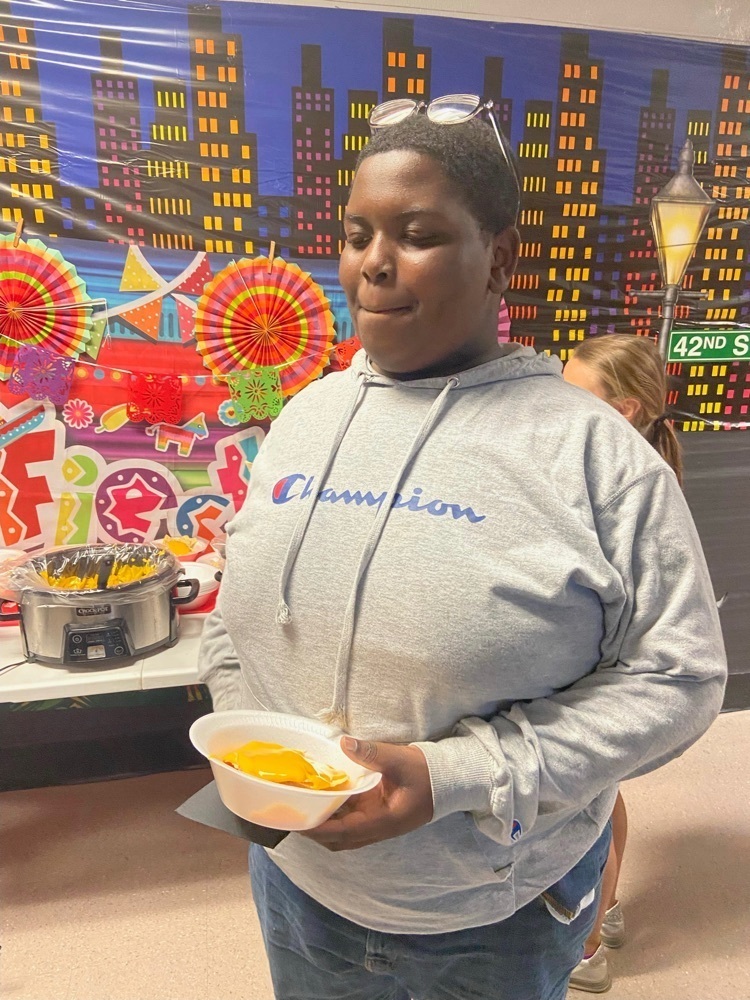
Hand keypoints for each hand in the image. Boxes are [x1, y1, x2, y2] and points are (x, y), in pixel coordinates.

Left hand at [302, 737, 433, 851]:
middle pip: (338, 839)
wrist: (449, 780)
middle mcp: (378, 828)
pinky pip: (351, 822)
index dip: (318, 828)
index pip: (342, 832)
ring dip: (324, 824)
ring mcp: (378, 824)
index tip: (297, 820)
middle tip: (294, 812)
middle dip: (315, 831)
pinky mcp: (379, 815)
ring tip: (304, 805)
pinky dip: (336, 814)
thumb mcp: (399, 760)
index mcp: (383, 821)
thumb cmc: (427, 773)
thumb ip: (371, 753)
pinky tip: (326, 797)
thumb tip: (343, 743)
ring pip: (343, 833)